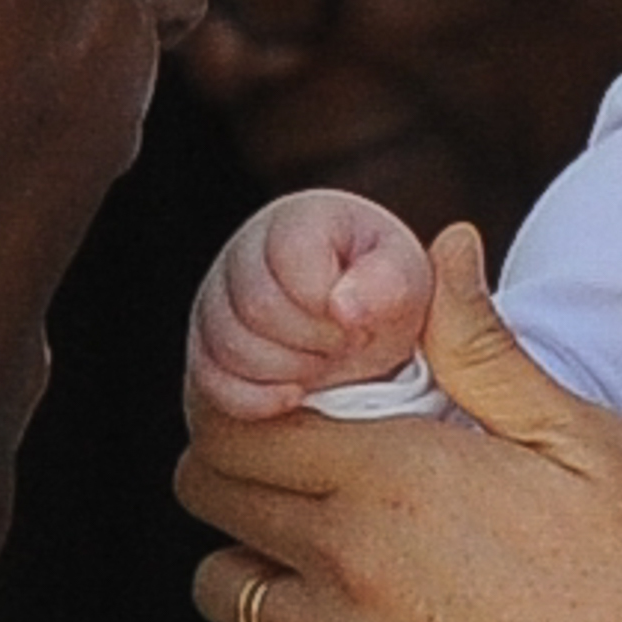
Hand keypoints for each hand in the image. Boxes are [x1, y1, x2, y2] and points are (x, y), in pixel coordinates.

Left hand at [181, 225, 621, 621]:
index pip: (234, 422)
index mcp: (392, 475)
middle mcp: (343, 563)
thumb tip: (441, 246)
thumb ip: (488, 351)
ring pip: (236, 595)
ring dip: (272, 569)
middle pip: (209, 499)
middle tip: (307, 475)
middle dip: (236, 474)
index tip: (285, 405)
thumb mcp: (592, 447)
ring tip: (357, 568)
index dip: (242, 403)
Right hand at [185, 187, 436, 419]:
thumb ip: (395, 283)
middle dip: (312, 339)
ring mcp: (219, 309)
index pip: (292, 258)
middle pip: (254, 305)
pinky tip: (293, 398)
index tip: (361, 322)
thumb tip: (389, 276)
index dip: (330, 300)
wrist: (373, 349)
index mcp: (302, 223)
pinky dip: (252, 399)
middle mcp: (246, 255)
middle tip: (349, 350)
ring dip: (286, 369)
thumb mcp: (413, 290)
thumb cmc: (400, 312)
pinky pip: (210, 385)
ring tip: (327, 370)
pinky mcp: (209, 360)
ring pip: (226, 347)